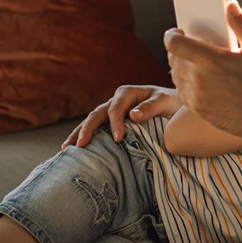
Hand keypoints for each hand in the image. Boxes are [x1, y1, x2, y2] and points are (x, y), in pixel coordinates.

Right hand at [62, 84, 182, 148]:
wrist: (175, 105)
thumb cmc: (172, 102)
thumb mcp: (165, 102)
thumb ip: (150, 107)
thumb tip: (132, 115)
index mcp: (127, 93)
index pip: (116, 109)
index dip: (115, 123)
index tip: (119, 139)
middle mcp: (116, 100)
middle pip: (97, 114)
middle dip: (87, 129)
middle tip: (80, 145)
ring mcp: (112, 111)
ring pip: (92, 121)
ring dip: (79, 133)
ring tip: (66, 148)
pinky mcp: (111, 122)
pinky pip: (97, 128)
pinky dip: (85, 136)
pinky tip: (75, 149)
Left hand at [164, 1, 241, 143]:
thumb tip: (231, 5)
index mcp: (212, 61)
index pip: (175, 44)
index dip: (171, 35)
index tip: (177, 32)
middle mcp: (200, 81)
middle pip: (173, 59)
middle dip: (178, 49)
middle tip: (189, 44)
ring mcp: (198, 98)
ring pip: (176, 76)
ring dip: (181, 66)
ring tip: (195, 62)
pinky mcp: (199, 111)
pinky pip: (182, 92)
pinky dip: (185, 83)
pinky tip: (200, 80)